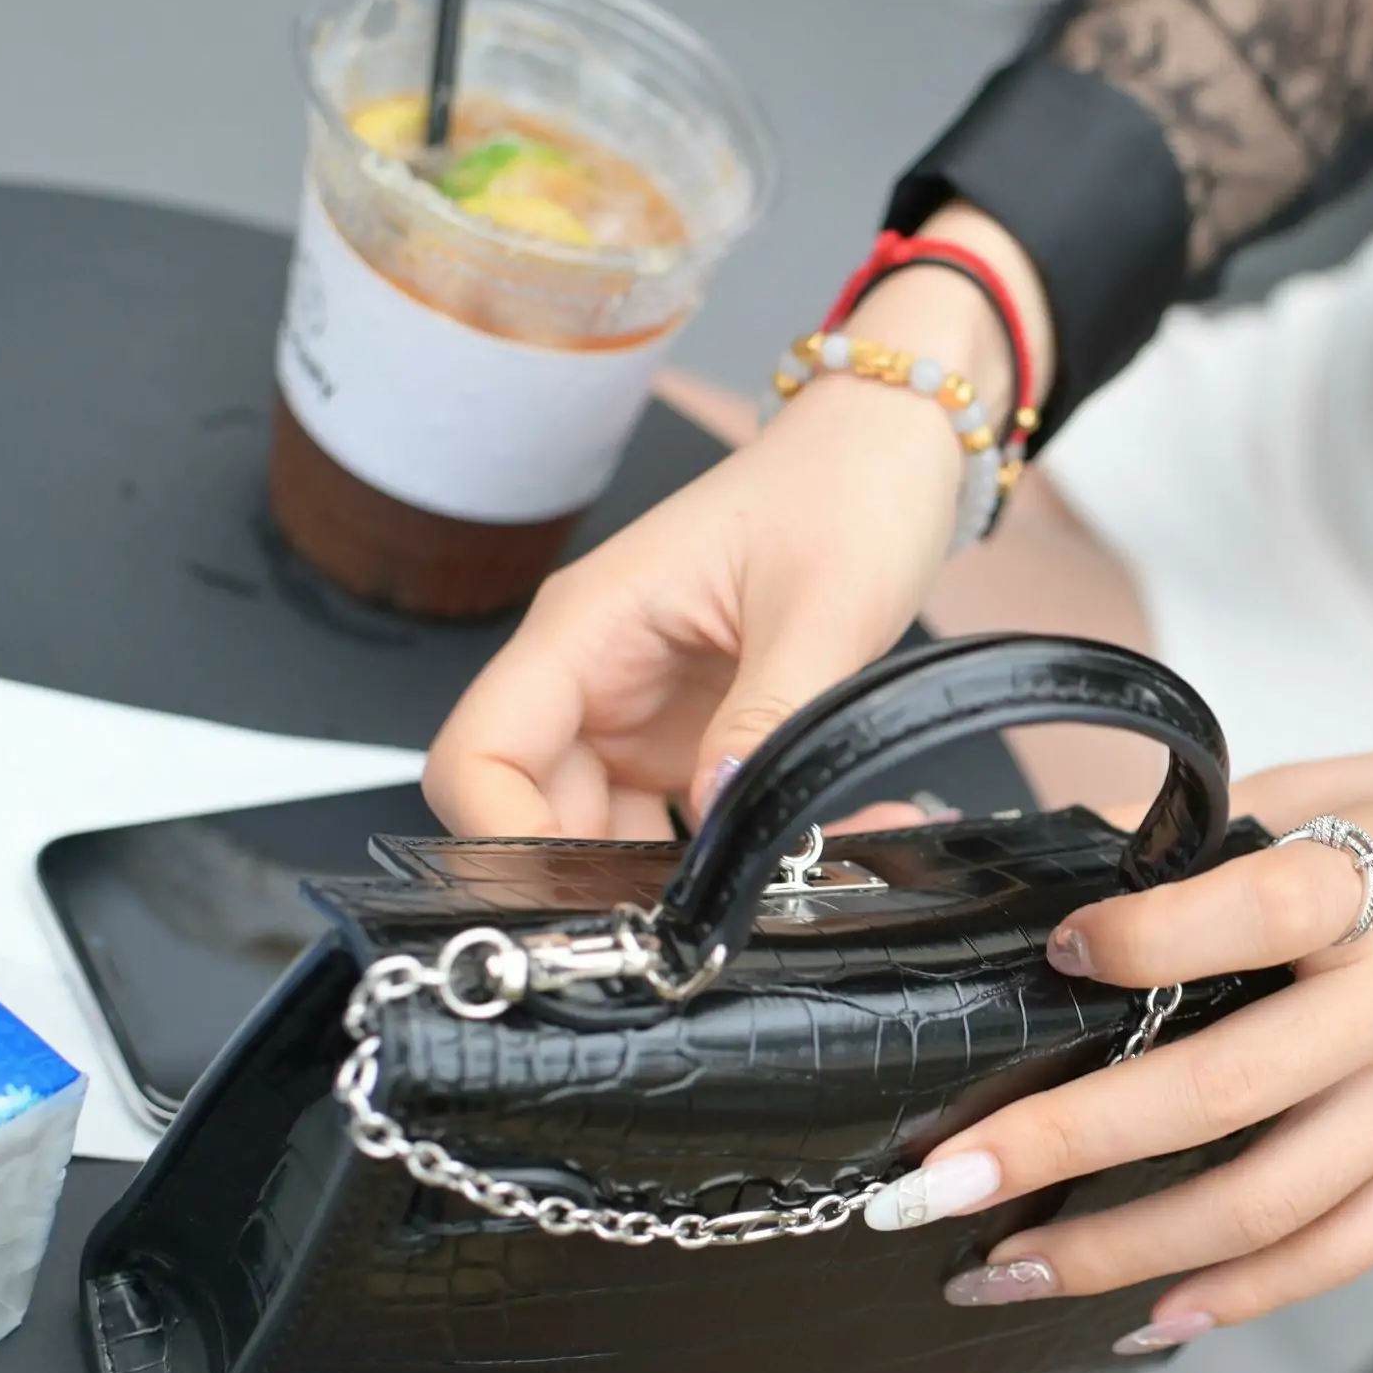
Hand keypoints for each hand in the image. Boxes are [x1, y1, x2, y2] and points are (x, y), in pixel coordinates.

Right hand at [423, 204, 1054, 836]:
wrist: (894, 453)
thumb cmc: (844, 488)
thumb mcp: (823, 604)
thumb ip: (769, 715)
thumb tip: (718, 812)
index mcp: (587, 626)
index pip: (479, 755)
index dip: (502, 839)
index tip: (579, 898)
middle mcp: (595, 679)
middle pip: (534, 816)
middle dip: (610, 881)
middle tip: (710, 919)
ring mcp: (640, 718)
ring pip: (614, 839)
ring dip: (688, 882)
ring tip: (796, 878)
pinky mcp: (693, 743)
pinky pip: (686, 828)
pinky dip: (737, 858)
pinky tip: (820, 852)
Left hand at [874, 739, 1372, 1348]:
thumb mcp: (1344, 782)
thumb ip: (1213, 838)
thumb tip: (1051, 873)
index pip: (1253, 914)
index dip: (1142, 942)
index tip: (1052, 956)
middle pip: (1229, 1093)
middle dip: (1065, 1147)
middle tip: (936, 1184)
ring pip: (1272, 1204)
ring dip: (1122, 1252)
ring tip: (1003, 1270)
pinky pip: (1345, 1251)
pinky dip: (1242, 1295)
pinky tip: (1147, 1314)